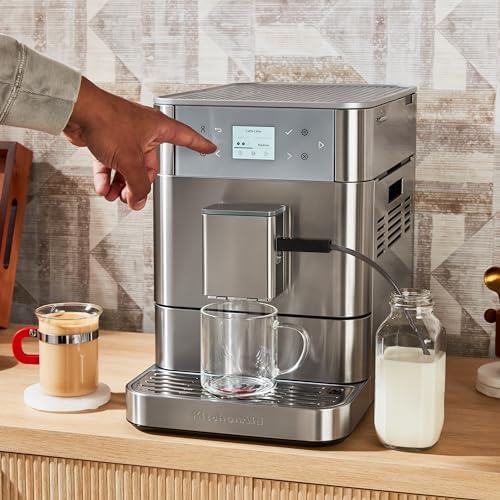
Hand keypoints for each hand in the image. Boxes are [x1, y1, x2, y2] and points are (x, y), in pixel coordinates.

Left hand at [63, 77, 215, 209]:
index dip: (200, 145)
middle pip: (149, 164)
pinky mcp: (107, 139)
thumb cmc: (105, 121)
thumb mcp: (129, 160)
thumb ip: (138, 185)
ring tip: (115, 195)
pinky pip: (112, 163)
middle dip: (138, 183)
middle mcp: (143, 130)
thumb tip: (139, 200)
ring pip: (128, 166)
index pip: (186, 138)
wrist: (76, 110)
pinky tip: (103, 187)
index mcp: (158, 127)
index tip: (210, 148)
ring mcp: (124, 135)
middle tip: (132, 197)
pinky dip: (108, 176)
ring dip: (121, 184)